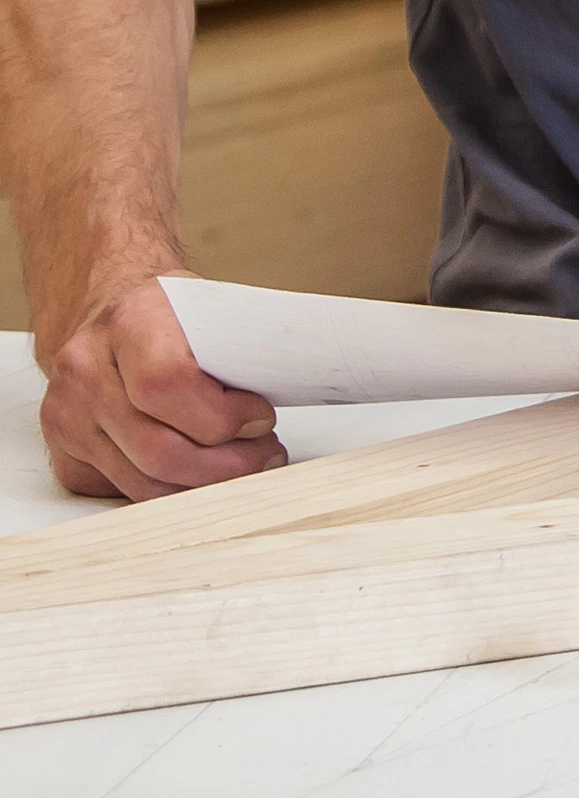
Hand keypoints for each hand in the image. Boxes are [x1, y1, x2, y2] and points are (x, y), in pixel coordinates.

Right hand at [38, 272, 283, 502]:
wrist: (111, 307)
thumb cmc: (169, 313)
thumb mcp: (208, 308)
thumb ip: (238, 349)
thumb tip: (293, 389)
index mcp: (128, 322)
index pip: (166, 383)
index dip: (221, 415)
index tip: (261, 418)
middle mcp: (85, 370)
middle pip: (157, 449)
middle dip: (224, 465)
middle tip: (264, 454)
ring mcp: (67, 415)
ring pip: (142, 482)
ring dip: (203, 485)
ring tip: (243, 465)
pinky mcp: (65, 452)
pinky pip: (125, 490)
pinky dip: (172, 490)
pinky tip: (202, 473)